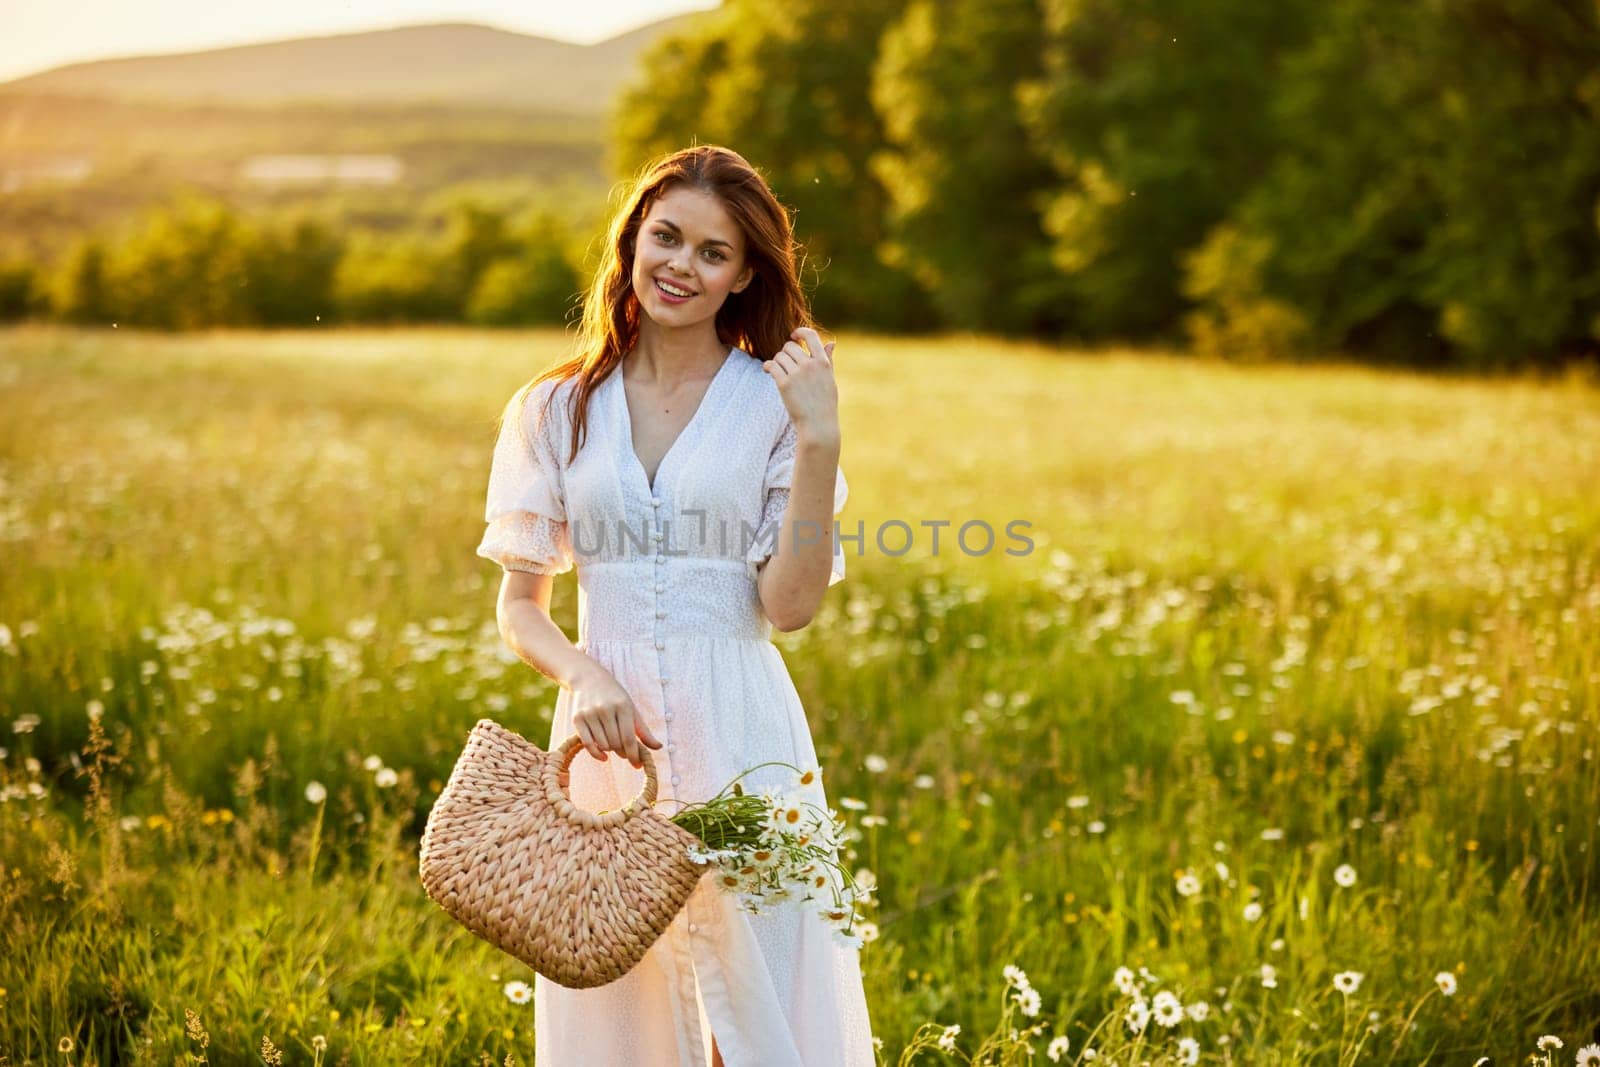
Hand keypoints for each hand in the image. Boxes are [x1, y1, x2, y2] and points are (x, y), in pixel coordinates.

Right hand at [568, 663, 662, 769]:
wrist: (588, 678)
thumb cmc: (614, 696)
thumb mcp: (631, 708)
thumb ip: (643, 730)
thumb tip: (658, 747)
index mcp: (623, 706)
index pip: (629, 738)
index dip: (634, 755)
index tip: (638, 765)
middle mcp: (605, 709)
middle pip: (616, 744)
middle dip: (622, 751)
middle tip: (624, 751)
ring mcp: (590, 714)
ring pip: (603, 745)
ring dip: (610, 750)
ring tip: (613, 743)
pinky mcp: (577, 719)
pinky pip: (587, 744)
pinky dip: (596, 754)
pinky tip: (604, 757)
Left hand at [764, 327, 839, 444]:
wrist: (818, 425)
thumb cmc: (825, 404)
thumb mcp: (830, 379)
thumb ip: (828, 360)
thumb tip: (831, 342)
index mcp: (823, 362)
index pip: (810, 335)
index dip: (799, 332)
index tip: (793, 336)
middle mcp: (810, 365)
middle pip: (790, 346)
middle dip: (785, 352)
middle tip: (785, 363)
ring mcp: (797, 374)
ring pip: (779, 356)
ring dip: (777, 361)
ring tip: (779, 371)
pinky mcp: (784, 384)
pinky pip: (772, 366)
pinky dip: (768, 366)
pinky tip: (768, 370)